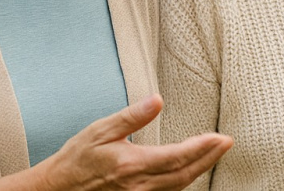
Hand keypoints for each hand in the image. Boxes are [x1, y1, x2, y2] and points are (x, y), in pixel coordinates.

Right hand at [0, 94, 231, 190]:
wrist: (56, 190)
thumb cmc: (77, 158)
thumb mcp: (100, 130)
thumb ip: (132, 116)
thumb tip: (158, 100)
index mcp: (132, 164)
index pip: (178, 157)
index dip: (203, 148)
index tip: (221, 138)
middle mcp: (139, 185)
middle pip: (185, 174)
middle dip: (209, 159)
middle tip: (227, 143)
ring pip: (178, 186)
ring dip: (199, 170)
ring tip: (215, 153)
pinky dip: (183, 181)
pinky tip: (191, 169)